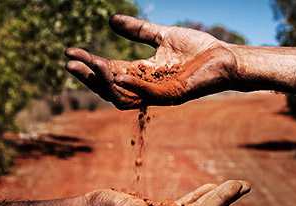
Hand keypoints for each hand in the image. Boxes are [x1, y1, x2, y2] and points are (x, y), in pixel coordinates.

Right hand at [65, 14, 237, 108]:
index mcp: (142, 73)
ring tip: (90, 64)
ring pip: (124, 95)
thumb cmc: (198, 49)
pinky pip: (149, 94)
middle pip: (110, 87)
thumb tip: (110, 20)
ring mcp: (159, 93)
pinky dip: (133, 86)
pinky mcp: (174, 94)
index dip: (89, 63)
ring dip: (105, 82)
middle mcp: (146, 87)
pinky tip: (118, 74)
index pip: (108, 71)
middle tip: (69, 63)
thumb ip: (138, 31)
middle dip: (88, 76)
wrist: (226, 56)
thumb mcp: (161, 36)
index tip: (69, 51)